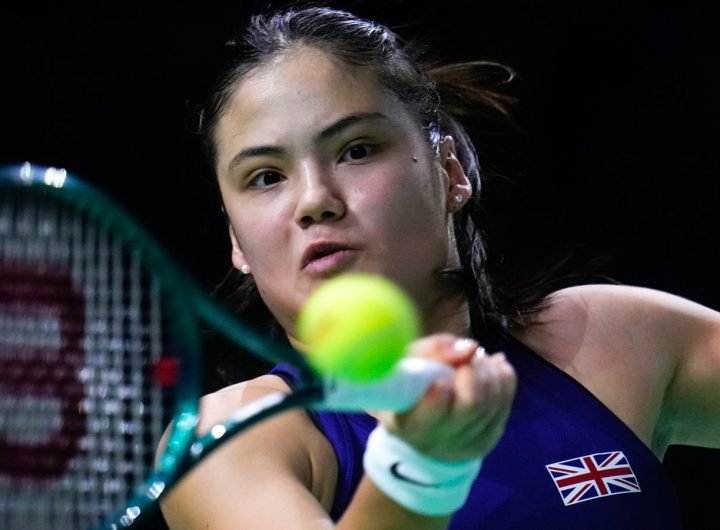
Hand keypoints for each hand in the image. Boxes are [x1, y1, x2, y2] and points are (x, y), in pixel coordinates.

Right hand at [377, 334, 515, 460]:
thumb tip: (469, 348)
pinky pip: (507, 399)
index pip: (432, 415)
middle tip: (468, 355)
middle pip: (472, 405)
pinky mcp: (491, 435)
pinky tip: (490, 367)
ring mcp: (470, 442)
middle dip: (474, 371)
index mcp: (412, 426)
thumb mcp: (406, 361)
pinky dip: (502, 375)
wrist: (423, 419)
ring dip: (488, 370)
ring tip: (476, 358)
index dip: (439, 396)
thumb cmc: (410, 385)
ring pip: (494, 400)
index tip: (441, 379)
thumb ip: (432, 350)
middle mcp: (441, 441)